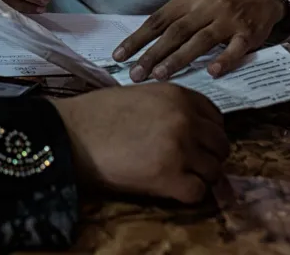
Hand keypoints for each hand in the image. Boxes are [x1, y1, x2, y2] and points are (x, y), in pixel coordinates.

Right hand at [49, 84, 228, 202]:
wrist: (69, 134)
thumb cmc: (95, 114)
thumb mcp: (139, 96)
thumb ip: (169, 108)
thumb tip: (191, 129)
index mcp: (178, 95)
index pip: (216, 118)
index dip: (207, 133)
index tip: (195, 143)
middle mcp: (185, 119)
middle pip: (220, 145)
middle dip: (207, 156)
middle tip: (187, 164)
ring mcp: (180, 148)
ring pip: (213, 170)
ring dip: (198, 176)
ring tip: (174, 176)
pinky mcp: (169, 177)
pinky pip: (198, 192)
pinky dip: (186, 194)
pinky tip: (167, 188)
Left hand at [113, 0, 286, 81]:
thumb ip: (178, 14)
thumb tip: (148, 39)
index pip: (158, 20)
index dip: (138, 39)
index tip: (119, 56)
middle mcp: (207, 5)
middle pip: (175, 32)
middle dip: (152, 54)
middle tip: (135, 74)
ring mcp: (229, 19)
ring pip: (200, 40)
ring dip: (178, 59)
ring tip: (159, 76)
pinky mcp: (249, 32)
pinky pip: (235, 48)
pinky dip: (224, 60)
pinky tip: (211, 73)